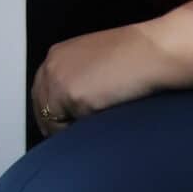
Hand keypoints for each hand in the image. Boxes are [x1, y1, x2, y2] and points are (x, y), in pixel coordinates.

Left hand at [30, 21, 181, 135]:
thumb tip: (74, 105)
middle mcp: (51, 66)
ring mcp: (58, 80)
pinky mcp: (71, 95)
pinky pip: (66, 126)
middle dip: (53, 123)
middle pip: (41, 106)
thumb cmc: (134, 56)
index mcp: (57, 55)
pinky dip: (78, 132)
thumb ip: (78, 77)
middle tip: (70, 139)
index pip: (42, 91)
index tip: (62, 125)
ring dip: (66, 130)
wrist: (151, 52)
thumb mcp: (95, 61)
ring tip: (87, 133)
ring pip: (50, 119)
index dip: (52, 111)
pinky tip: (96, 128)